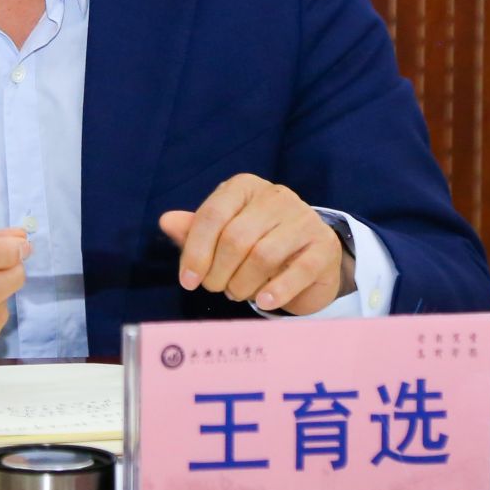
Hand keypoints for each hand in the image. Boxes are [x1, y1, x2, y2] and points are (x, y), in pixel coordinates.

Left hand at [158, 175, 352, 316]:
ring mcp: (304, 220)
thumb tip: (166, 221)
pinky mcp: (324, 246)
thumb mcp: (222, 234)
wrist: (309, 256)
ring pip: (263, 255)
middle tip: (216, 289)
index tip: (188, 281)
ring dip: (243, 283)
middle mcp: (276, 196)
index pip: (212, 215)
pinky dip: (276, 291)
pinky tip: (263, 302)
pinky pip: (297, 271)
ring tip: (237, 293)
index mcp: (244, 187)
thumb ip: (195, 230)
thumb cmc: (257, 243)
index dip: (195, 251)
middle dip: (218, 272)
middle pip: (236, 237)